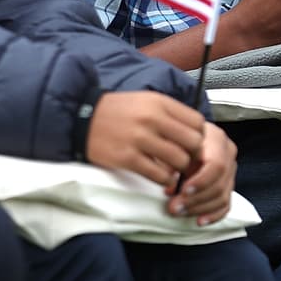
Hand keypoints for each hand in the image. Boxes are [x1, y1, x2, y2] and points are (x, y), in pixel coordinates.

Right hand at [85, 91, 204, 191]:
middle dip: (192, 155)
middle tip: (184, 160)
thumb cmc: (115, 110)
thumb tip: (194, 133)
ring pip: (179, 161)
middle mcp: (152, 118)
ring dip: (178, 169)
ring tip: (170, 169)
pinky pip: (160, 175)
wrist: (81, 117)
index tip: (191, 144)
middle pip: (193, 143)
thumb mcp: (145, 100)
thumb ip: (169, 113)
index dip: (198, 136)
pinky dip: (164, 180)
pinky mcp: (128, 158)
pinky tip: (159, 176)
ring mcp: (140, 139)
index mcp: (158, 102)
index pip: (197, 122)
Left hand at [168, 123, 236, 225]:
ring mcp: (230, 170)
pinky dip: (212, 215)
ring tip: (178, 212)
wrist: (183, 133)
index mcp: (216, 139)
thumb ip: (171, 161)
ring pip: (222, 196)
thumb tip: (169, 185)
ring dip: (199, 208)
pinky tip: (199, 220)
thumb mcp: (170, 142)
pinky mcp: (228, 184)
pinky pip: (226, 204)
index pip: (216, 165)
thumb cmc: (174, 137)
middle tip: (174, 208)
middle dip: (196, 199)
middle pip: (219, 184)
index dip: (201, 181)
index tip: (182, 191)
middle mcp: (227, 153)